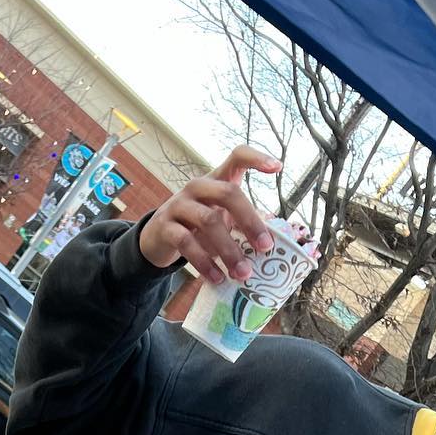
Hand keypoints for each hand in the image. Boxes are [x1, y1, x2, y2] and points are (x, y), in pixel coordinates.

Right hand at [139, 143, 280, 283]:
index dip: (257, 158)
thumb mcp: (220, 218)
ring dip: (229, 250)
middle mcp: (197, 187)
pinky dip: (205, 263)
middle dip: (250, 221)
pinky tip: (217, 278)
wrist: (157, 238)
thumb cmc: (198, 226)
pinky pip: (187, 243)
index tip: (278, 167)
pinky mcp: (165, 226)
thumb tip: (274, 242)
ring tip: (243, 274)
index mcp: (216, 180)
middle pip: (228, 193)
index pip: (237, 156)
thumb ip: (242, 223)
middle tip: (265, 248)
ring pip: (209, 221)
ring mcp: (179, 204)